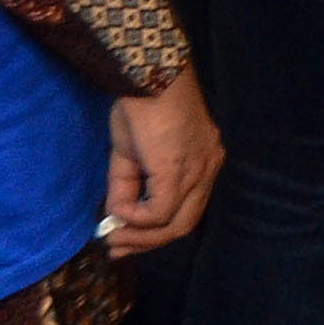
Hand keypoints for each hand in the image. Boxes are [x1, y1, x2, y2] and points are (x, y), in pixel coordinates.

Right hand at [103, 71, 221, 255]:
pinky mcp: (178, 172)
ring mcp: (198, 172)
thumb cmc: (140, 106)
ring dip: (142, 237)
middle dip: (149, 242)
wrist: (146, 76)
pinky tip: (119, 212)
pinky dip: (137, 218)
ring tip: (114, 239)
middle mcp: (209, 169)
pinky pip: (160, 211)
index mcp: (205, 162)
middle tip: (117, 248)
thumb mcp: (131, 153)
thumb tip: (116, 217)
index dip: (157, 230)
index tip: (124, 237)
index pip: (188, 208)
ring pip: (177, 223)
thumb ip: (129, 186)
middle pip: (185, 223)